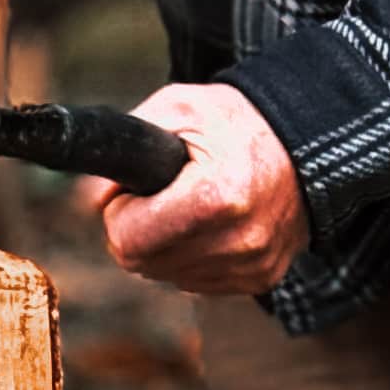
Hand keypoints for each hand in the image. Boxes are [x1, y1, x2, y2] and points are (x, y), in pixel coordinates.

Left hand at [81, 83, 309, 294]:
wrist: (303, 140)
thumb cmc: (233, 120)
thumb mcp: (177, 108)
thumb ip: (124, 144)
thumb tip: (86, 197)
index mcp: (218, 195)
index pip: (129, 240)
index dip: (120, 210)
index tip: (134, 189)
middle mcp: (240, 241)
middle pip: (141, 263)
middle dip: (137, 228)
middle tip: (159, 193)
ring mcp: (254, 265)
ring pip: (165, 276)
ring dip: (164, 244)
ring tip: (190, 202)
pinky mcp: (262, 278)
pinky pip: (195, 282)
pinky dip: (191, 254)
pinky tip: (211, 222)